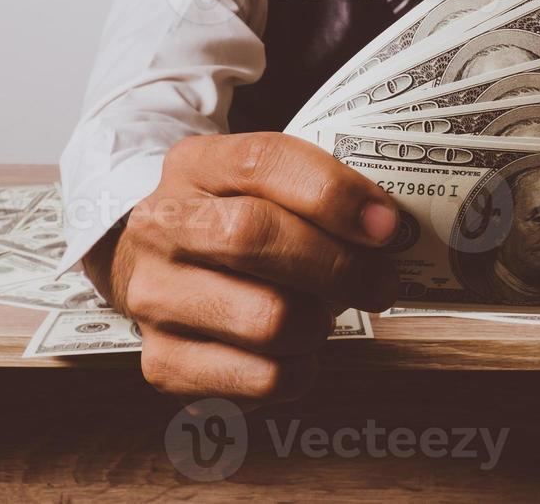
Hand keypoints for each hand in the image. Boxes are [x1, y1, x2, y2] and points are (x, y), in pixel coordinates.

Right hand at [82, 132, 399, 405]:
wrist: (151, 269)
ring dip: (318, 323)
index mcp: (194, 166)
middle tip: (381, 281)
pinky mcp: (163, 364)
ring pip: (265, 319)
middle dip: (339, 265)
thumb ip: (312, 192)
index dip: (333, 192)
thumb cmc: (232, 223)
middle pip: (255, 237)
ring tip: (325, 315)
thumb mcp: (256, 185)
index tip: (386, 225)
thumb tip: (388, 229)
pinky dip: (299, 370)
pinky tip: (297, 352)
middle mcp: (162, 227)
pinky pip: (260, 378)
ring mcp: (154, 297)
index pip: (261, 162)